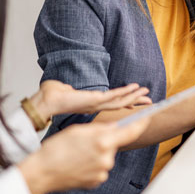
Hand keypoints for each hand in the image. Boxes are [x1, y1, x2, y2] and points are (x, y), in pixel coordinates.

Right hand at [17, 118, 149, 193]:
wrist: (43, 172)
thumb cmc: (56, 149)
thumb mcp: (78, 130)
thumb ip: (100, 128)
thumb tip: (114, 128)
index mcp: (102, 141)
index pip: (130, 131)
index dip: (141, 123)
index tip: (147, 116)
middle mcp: (106, 158)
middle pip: (114, 144)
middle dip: (104, 140)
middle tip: (85, 140)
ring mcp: (102, 172)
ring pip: (106, 156)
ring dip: (97, 152)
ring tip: (77, 153)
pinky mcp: (97, 181)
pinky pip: (100, 168)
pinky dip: (92, 163)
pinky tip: (78, 162)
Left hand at [30, 80, 151, 118]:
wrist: (44, 102)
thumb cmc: (50, 97)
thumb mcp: (63, 90)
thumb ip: (68, 89)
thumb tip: (68, 87)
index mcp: (90, 103)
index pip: (112, 103)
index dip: (125, 102)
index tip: (135, 100)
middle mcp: (96, 106)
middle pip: (121, 104)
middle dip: (135, 102)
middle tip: (149, 99)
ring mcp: (96, 104)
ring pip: (121, 101)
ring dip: (134, 97)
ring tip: (146, 92)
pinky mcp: (95, 101)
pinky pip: (114, 97)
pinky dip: (125, 93)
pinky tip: (135, 89)